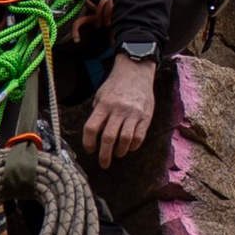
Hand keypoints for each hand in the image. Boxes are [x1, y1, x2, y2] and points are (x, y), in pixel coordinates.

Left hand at [81, 54, 156, 168]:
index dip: (88, 143)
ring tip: (117, 154)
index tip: (90, 150)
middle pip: (108, 138)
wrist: (136, 71)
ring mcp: (133, 113)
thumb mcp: (101, 96)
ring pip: (125, 139)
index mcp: (104, 105)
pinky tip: (129, 147)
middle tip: (103, 163)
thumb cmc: (116, 85)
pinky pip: (139, 136)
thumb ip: (98, 114)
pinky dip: (133, 145)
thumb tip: (96, 135)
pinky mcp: (146, 116)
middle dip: (104, 155)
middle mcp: (118, 110)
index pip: (92, 128)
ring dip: (120, 151)